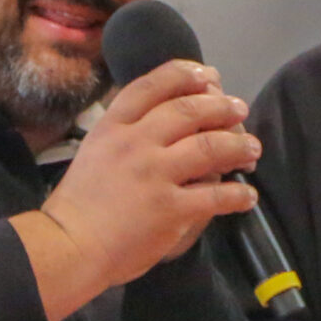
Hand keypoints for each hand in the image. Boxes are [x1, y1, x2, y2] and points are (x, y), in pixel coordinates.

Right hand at [41, 58, 258, 287]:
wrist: (69, 246)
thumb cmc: (79, 205)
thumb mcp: (95, 151)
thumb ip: (125, 133)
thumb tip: (163, 119)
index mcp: (113, 126)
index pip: (152, 85)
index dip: (185, 74)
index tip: (208, 75)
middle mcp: (135, 143)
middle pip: (189, 110)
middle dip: (221, 106)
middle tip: (240, 110)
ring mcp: (154, 174)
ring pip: (210, 147)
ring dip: (238, 145)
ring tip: (252, 149)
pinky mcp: (170, 208)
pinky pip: (216, 195)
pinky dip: (238, 195)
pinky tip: (247, 195)